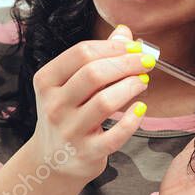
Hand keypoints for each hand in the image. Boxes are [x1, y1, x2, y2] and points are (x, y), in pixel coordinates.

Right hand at [25, 24, 153, 182]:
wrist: (52, 161)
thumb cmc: (67, 114)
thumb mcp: (70, 84)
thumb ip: (96, 57)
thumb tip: (124, 33)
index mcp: (47, 81)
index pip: (82, 53)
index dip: (113, 47)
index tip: (134, 47)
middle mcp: (54, 105)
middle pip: (93, 74)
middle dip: (126, 63)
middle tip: (146, 62)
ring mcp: (69, 131)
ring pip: (104, 102)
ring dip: (130, 86)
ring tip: (143, 81)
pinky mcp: (86, 153)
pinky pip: (114, 135)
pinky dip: (131, 120)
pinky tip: (141, 109)